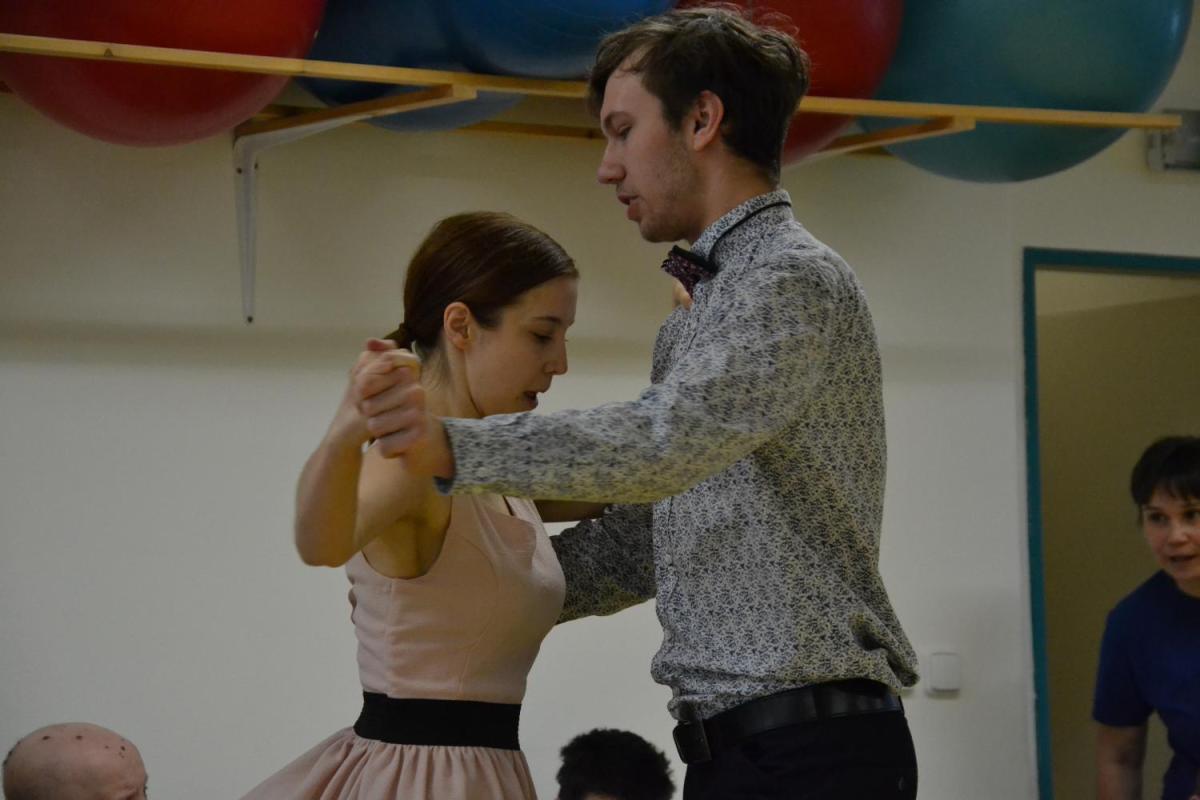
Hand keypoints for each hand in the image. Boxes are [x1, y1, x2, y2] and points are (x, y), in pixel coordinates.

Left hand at [353, 340, 452, 476]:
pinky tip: (398, 443)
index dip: (360, 395)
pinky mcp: (419, 436)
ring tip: (392, 429)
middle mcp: (416, 391)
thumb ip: (380, 358)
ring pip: (374, 426)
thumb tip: (370, 341)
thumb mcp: (392, 379)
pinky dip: (387, 448)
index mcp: (408, 373)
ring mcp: (418, 413)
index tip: (370, 398)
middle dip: (369, 415)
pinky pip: (384, 445)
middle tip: (384, 417)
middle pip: (367, 407)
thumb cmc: (403, 407)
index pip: (364, 383)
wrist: (426, 439)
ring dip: (377, 433)